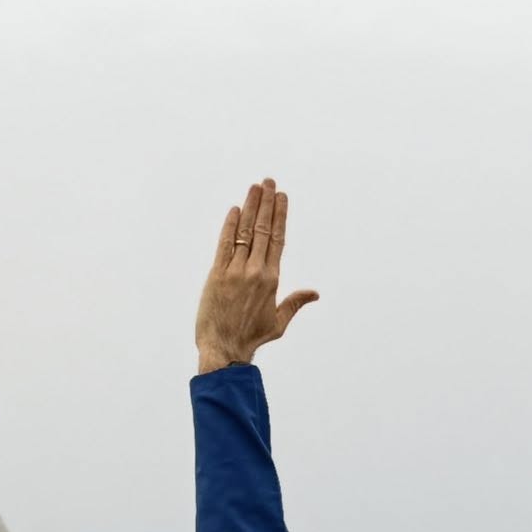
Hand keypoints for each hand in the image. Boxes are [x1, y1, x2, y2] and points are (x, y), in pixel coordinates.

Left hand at [195, 177, 317, 373]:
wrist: (224, 350)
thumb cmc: (250, 338)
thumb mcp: (278, 323)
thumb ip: (294, 303)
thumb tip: (314, 293)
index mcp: (272, 279)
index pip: (277, 239)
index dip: (280, 216)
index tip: (281, 197)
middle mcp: (256, 271)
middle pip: (263, 229)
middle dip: (266, 203)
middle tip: (268, 182)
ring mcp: (236, 271)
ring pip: (245, 232)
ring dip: (250, 207)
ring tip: (255, 187)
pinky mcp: (217, 275)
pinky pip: (225, 244)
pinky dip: (229, 226)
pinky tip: (234, 210)